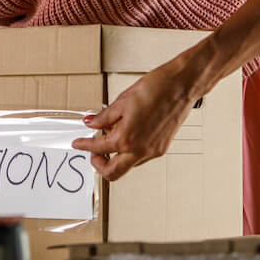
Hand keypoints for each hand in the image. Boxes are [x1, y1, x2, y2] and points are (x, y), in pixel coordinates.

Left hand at [72, 51, 206, 181]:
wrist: (182, 86)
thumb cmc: (157, 89)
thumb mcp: (122, 101)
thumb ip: (104, 116)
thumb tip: (91, 122)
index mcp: (127, 138)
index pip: (98, 148)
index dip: (84, 146)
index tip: (78, 144)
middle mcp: (141, 150)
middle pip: (113, 173)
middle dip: (98, 164)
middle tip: (92, 151)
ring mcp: (153, 151)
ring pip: (127, 166)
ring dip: (115, 156)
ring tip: (111, 135)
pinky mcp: (161, 148)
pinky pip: (139, 158)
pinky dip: (128, 151)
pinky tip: (127, 134)